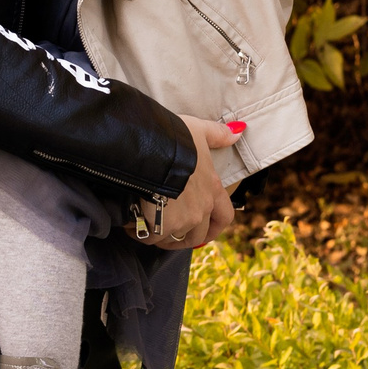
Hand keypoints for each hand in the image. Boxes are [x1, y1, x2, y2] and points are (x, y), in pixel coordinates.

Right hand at [136, 117, 241, 250]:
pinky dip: (140, 232)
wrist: (148, 151)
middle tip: (165, 229)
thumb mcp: (197, 130)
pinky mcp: (162, 226)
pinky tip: (130, 223)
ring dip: (159, 234)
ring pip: (172, 238)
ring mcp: (183, 220)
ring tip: (143, 224)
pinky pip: (151, 237)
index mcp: (212, 188)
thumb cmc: (173, 139)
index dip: (215, 227)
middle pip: (197, 235)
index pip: (224, 217)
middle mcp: (201, 208)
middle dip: (182, 235)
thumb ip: (217, 134)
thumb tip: (237, 132)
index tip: (204, 232)